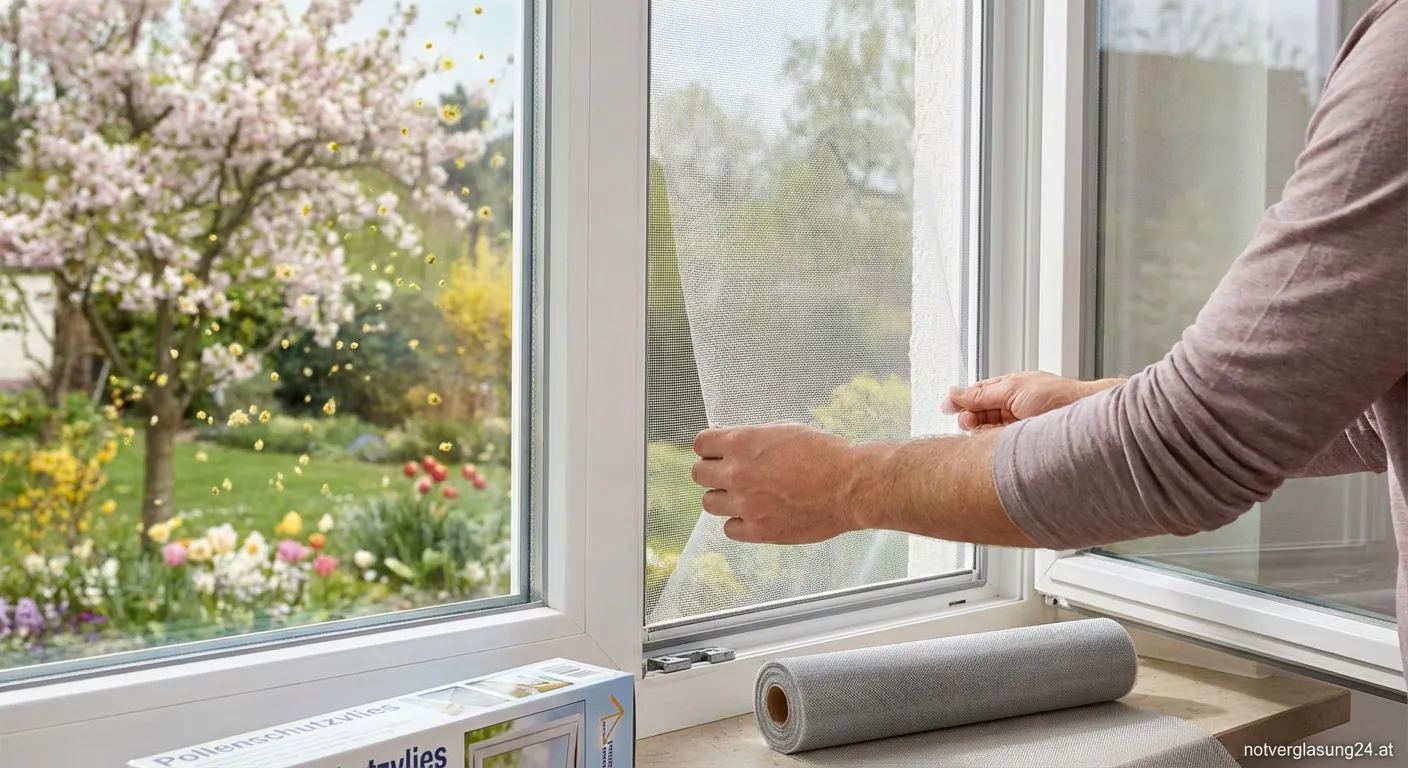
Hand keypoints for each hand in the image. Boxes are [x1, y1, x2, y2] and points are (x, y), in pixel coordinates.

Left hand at [691, 423, 870, 543]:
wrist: (850, 486)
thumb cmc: (825, 455)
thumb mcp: (785, 431)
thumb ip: (754, 438)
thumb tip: (735, 442)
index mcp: (742, 444)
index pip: (701, 444)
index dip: (710, 447)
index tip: (717, 451)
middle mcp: (737, 474)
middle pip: (698, 474)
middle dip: (713, 471)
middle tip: (729, 473)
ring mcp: (745, 505)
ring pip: (709, 503)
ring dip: (723, 497)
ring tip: (743, 496)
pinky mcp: (758, 531)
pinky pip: (729, 529)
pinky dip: (739, 523)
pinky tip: (754, 515)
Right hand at [946, 372, 1122, 430]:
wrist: (1084, 418)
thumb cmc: (1058, 397)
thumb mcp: (1013, 390)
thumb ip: (981, 394)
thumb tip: (954, 391)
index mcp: (1010, 387)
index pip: (978, 393)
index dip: (961, 400)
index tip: (946, 409)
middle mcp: (1013, 405)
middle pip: (979, 412)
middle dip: (969, 416)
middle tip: (968, 423)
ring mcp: (1017, 424)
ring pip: (986, 428)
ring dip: (979, 429)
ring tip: (977, 431)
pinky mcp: (1021, 442)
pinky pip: (997, 443)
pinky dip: (989, 442)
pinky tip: (988, 442)